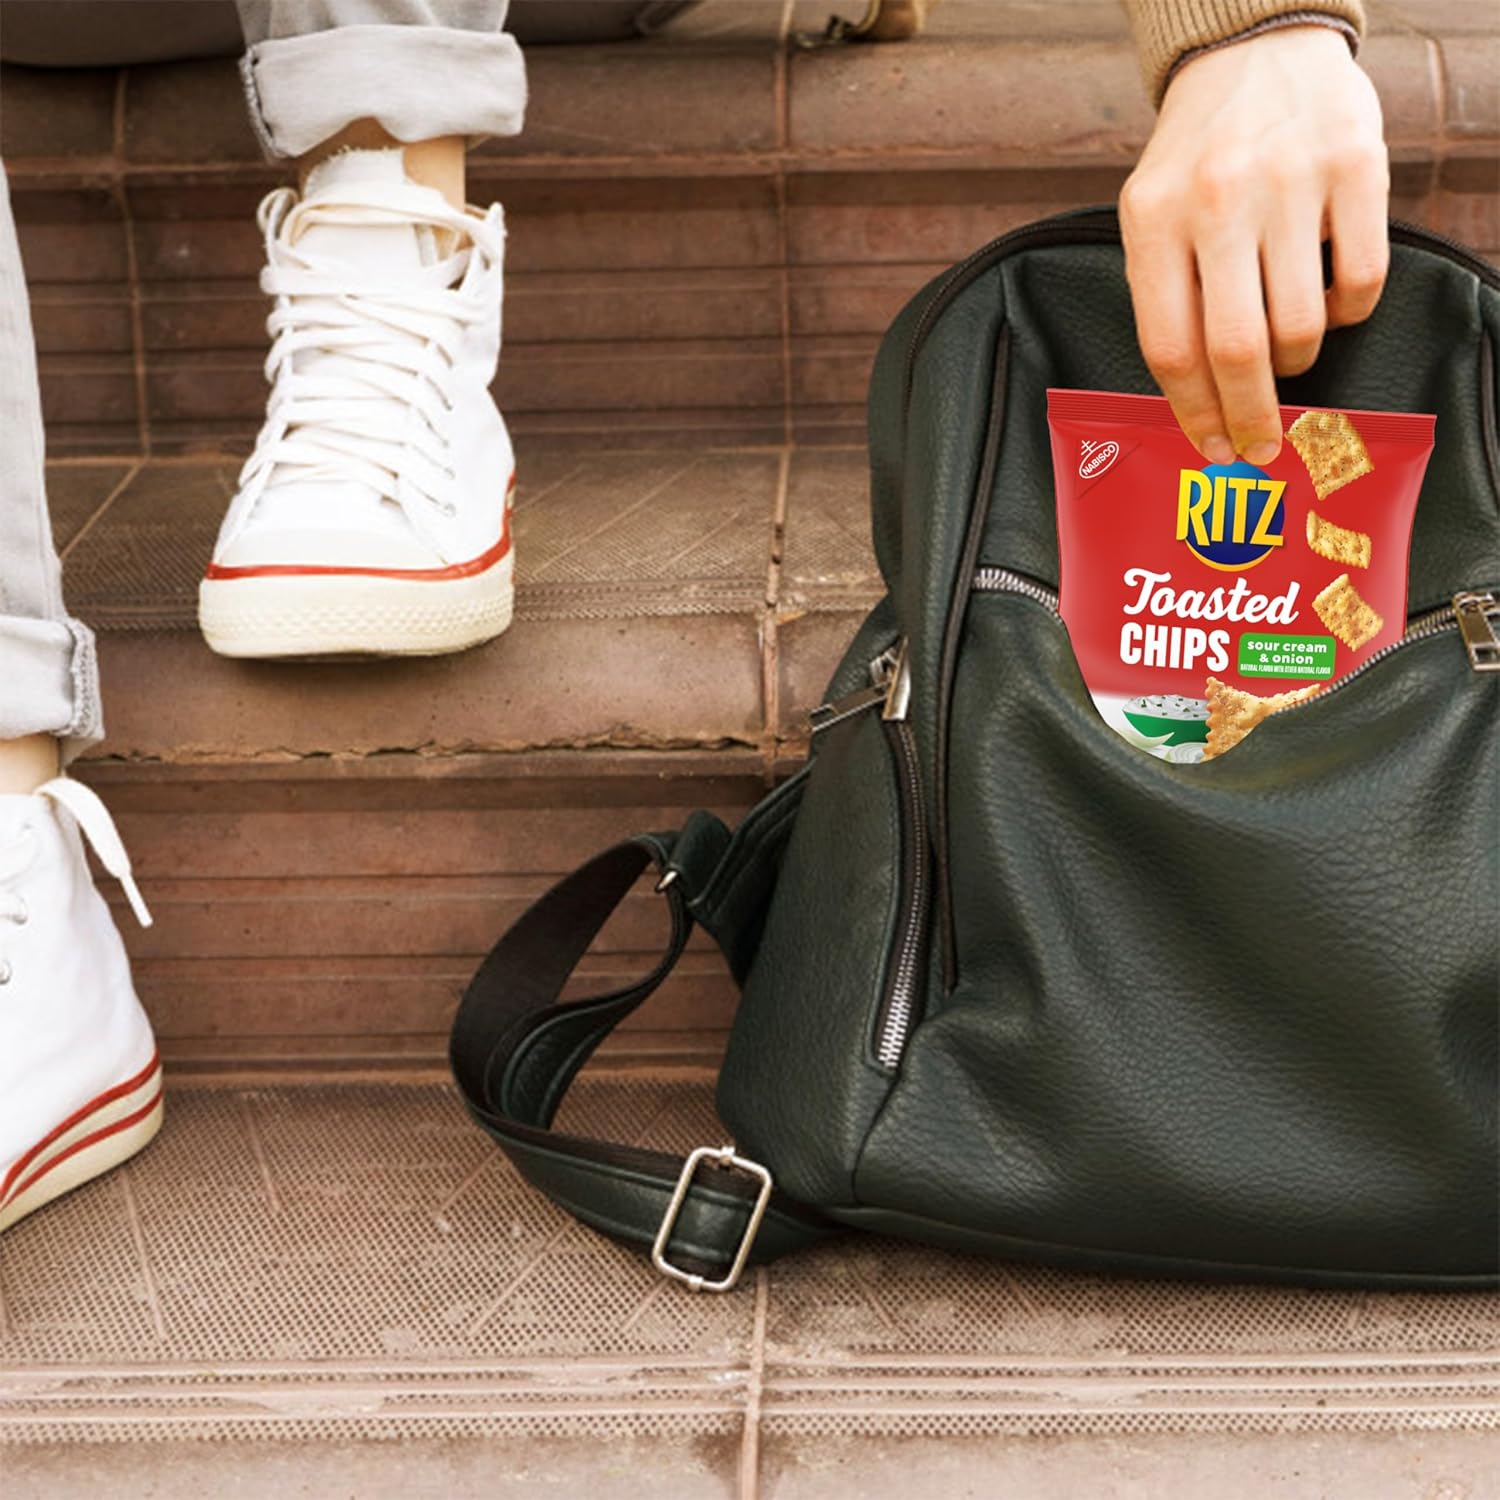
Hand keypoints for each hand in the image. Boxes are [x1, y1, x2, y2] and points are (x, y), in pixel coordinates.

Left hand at [1120, 25, 1387, 466]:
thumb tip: (1192, 401)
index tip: (1212, 448)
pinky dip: (1346, 312)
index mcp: (1153, 220)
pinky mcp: (1356, 166)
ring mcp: (1290, 181)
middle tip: (1259, 446)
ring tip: (1287, 352)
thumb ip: (1162, 296)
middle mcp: (1218, 200)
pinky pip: (1360, 282)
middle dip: (1250, 415)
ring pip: (1302, 325)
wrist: (1252, 52)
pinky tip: (1327, 300)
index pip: (1170, 348)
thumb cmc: (1196, 156)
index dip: (1193, 413)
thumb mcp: (1149, 215)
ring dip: (1297, 361)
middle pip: (1237, 351)